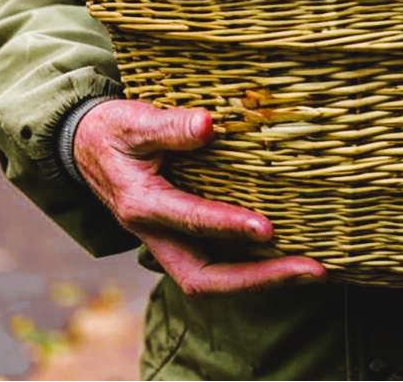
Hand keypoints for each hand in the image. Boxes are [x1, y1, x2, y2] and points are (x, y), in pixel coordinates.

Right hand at [74, 99, 325, 295]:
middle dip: (258, 280)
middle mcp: (156, 235)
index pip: (189, 221)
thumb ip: (170, 125)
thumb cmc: (114, 131)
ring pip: (215, 279)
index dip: (227, 227)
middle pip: (204, 279)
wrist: (87, 150)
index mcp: (142, 205)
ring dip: (264, 280)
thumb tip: (208, 124)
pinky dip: (255, 268)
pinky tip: (292, 257)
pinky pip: (220, 264)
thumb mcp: (134, 121)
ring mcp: (170, 243)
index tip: (267, 228)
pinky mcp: (184, 240)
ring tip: (315, 270)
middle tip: (311, 271)